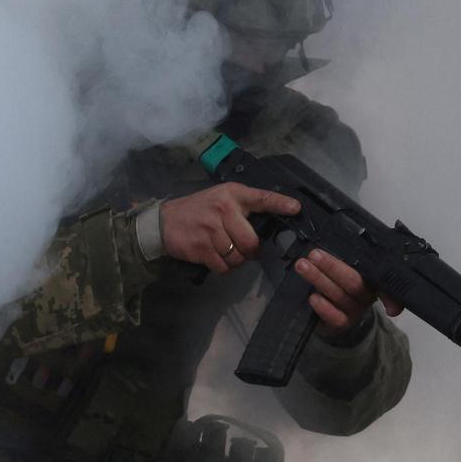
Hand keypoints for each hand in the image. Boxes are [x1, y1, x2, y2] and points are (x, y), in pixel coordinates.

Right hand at [160, 183, 300, 273]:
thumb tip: (267, 228)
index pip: (261, 198)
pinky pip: (223, 266)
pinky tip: (215, 257)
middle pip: (251, 241)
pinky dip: (222, 267)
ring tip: (225, 251)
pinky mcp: (201, 248)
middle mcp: (223, 209)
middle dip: (251, 251)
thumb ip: (242, 208)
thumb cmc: (199, 210)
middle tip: (245, 249)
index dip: (280, 204)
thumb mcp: (220, 199)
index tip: (296, 208)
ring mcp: (211, 229)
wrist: (164, 222)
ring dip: (235, 260)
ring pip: (237, 257)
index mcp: (232, 194)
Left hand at [294, 249, 404, 336]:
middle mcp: (366, 295)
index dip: (383, 275)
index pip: (380, 275)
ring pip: (340, 295)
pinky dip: (323, 307)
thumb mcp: (346, 267)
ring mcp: (355, 310)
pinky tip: (312, 297)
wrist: (333, 315)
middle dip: (332, 266)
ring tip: (303, 267)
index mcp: (371, 278)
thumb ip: (344, 256)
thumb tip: (328, 235)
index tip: (377, 266)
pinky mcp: (342, 323)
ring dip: (319, 279)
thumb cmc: (340, 285)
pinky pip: (335, 317)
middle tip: (314, 254)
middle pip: (353, 281)